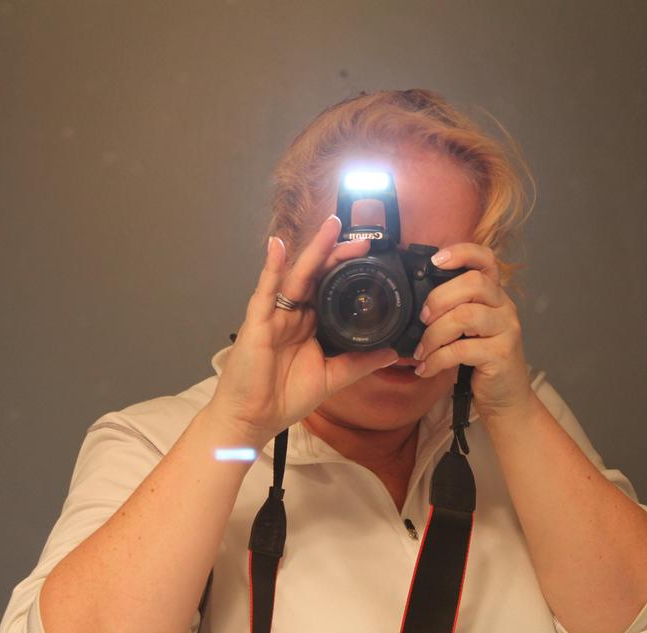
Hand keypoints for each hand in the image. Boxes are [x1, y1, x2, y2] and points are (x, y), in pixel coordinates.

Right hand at [208, 215, 399, 445]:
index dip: (348, 271)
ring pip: (296, 276)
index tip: (371, 256)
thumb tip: (393, 352)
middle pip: (317, 276)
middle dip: (337, 255)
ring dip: (314, 251)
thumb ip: (360, 363)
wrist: (254, 419)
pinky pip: (265, 290)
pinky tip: (278, 246)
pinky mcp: (256, 322)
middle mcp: (292, 315)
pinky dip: (271, 267)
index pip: (331, 289)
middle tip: (361, 239)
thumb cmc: (285, 398)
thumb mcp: (332, 378)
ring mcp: (274, 316)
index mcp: (309, 325)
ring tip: (331, 228)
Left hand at [412, 243, 536, 421]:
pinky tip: (426, 368)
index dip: (462, 253)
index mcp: (494, 295)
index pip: (486, 259)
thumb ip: (452, 310)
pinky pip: (461, 349)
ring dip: (434, 334)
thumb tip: (415, 304)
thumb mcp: (468, 330)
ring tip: (422, 351)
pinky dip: (437, 359)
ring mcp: (506, 330)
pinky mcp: (501, 355)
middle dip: (439, 298)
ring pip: (465, 315)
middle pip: (473, 283)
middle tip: (422, 319)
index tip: (435, 261)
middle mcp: (505, 307)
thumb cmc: (481, 361)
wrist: (506, 399)